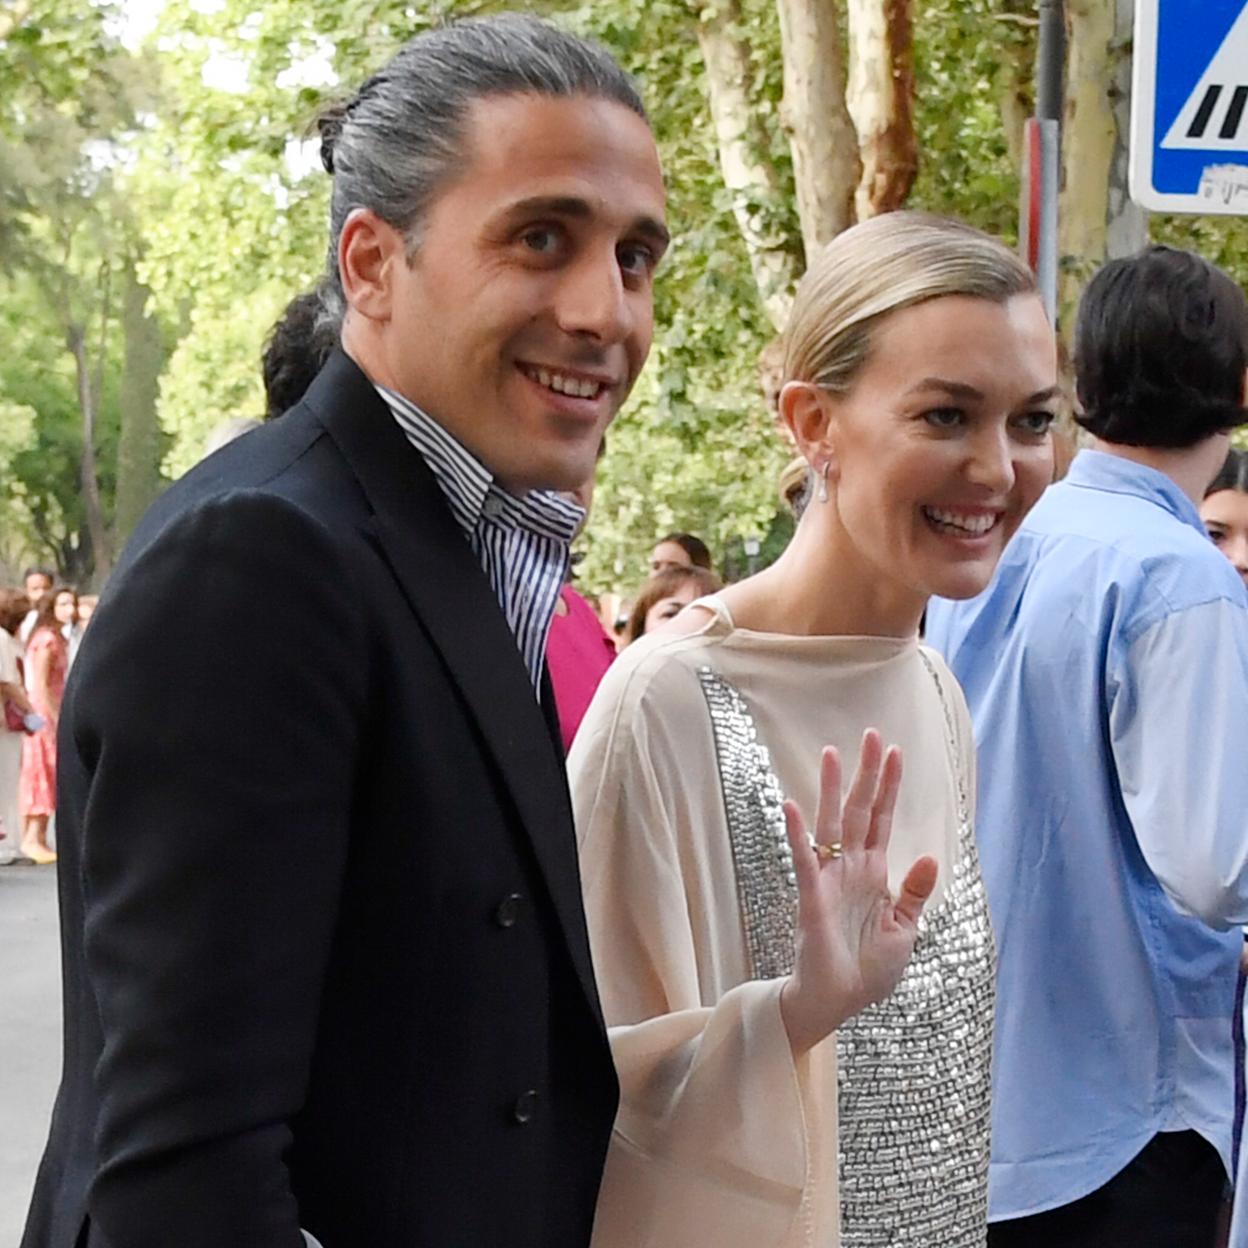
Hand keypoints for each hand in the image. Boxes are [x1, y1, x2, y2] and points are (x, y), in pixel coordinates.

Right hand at [779, 729, 937, 1054]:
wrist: (838, 1002)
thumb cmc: (867, 970)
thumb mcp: (904, 930)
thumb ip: (913, 893)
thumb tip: (928, 854)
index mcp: (874, 874)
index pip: (881, 820)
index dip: (888, 787)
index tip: (894, 752)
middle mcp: (851, 868)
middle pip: (858, 810)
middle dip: (865, 774)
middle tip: (870, 735)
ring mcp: (830, 879)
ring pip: (831, 825)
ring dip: (830, 789)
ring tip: (830, 753)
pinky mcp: (812, 897)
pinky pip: (804, 859)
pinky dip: (798, 834)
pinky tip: (793, 807)